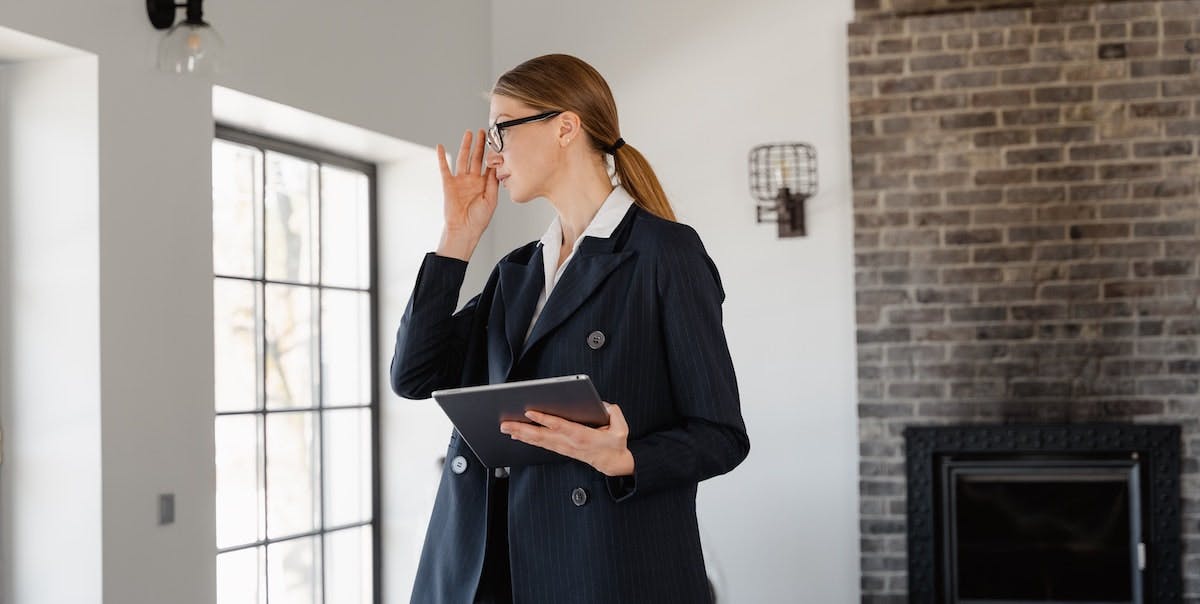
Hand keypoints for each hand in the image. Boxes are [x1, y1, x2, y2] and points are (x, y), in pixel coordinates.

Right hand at [436, 130, 498, 259]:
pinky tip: (440, 146)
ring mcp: (460, 181)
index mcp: (484, 184)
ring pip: (463, 159)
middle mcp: (472, 180)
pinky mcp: (449, 184)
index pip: (488, 165)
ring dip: (466, 146)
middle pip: (476, 158)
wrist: (464, 230)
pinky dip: (442, 157)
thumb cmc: (478, 220)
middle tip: (483, 131)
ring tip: (469, 133)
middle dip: (480, 145)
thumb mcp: (491, 201)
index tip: (497, 142)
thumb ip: (493, 183)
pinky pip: (445, 168)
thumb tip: (496, 167)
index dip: (492, 154)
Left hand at [500, 402, 634, 476]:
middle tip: (506, 424)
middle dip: (523, 429)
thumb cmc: (615, 444)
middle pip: (542, 435)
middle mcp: (569, 443)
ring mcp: (564, 448)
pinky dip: (528, 440)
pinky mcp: (562, 449)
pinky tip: (518, 435)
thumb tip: (602, 405)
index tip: (530, 412)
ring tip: (506, 428)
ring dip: (521, 434)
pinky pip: (542, 444)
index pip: (559, 426)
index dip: (544, 420)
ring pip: (539, 441)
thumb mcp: (621, 428)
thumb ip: (613, 413)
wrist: (613, 463)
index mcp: (582, 436)